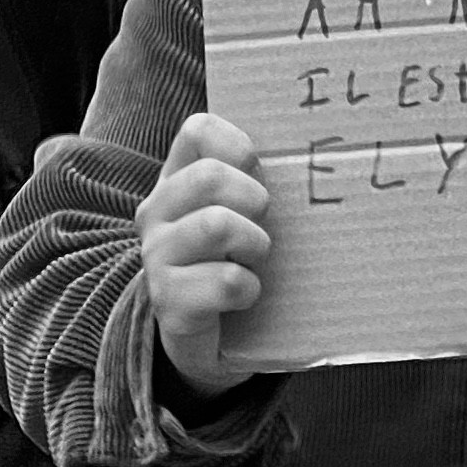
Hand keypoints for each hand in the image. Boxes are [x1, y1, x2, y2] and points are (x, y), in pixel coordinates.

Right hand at [136, 114, 269, 398]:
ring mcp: (157, 257)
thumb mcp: (241, 212)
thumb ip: (255, 178)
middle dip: (254, 199)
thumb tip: (311, 150)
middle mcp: (155, 213)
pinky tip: (246, 295)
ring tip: (256, 258)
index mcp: (175, 179)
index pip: (197, 131)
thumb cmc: (235, 258)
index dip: (237, 144)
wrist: (211, 336)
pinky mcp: (169, 302)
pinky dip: (249, 288)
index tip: (258, 170)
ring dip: (254, 244)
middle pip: (209, 177)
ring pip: (216, 226)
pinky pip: (225, 282)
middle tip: (263, 222)